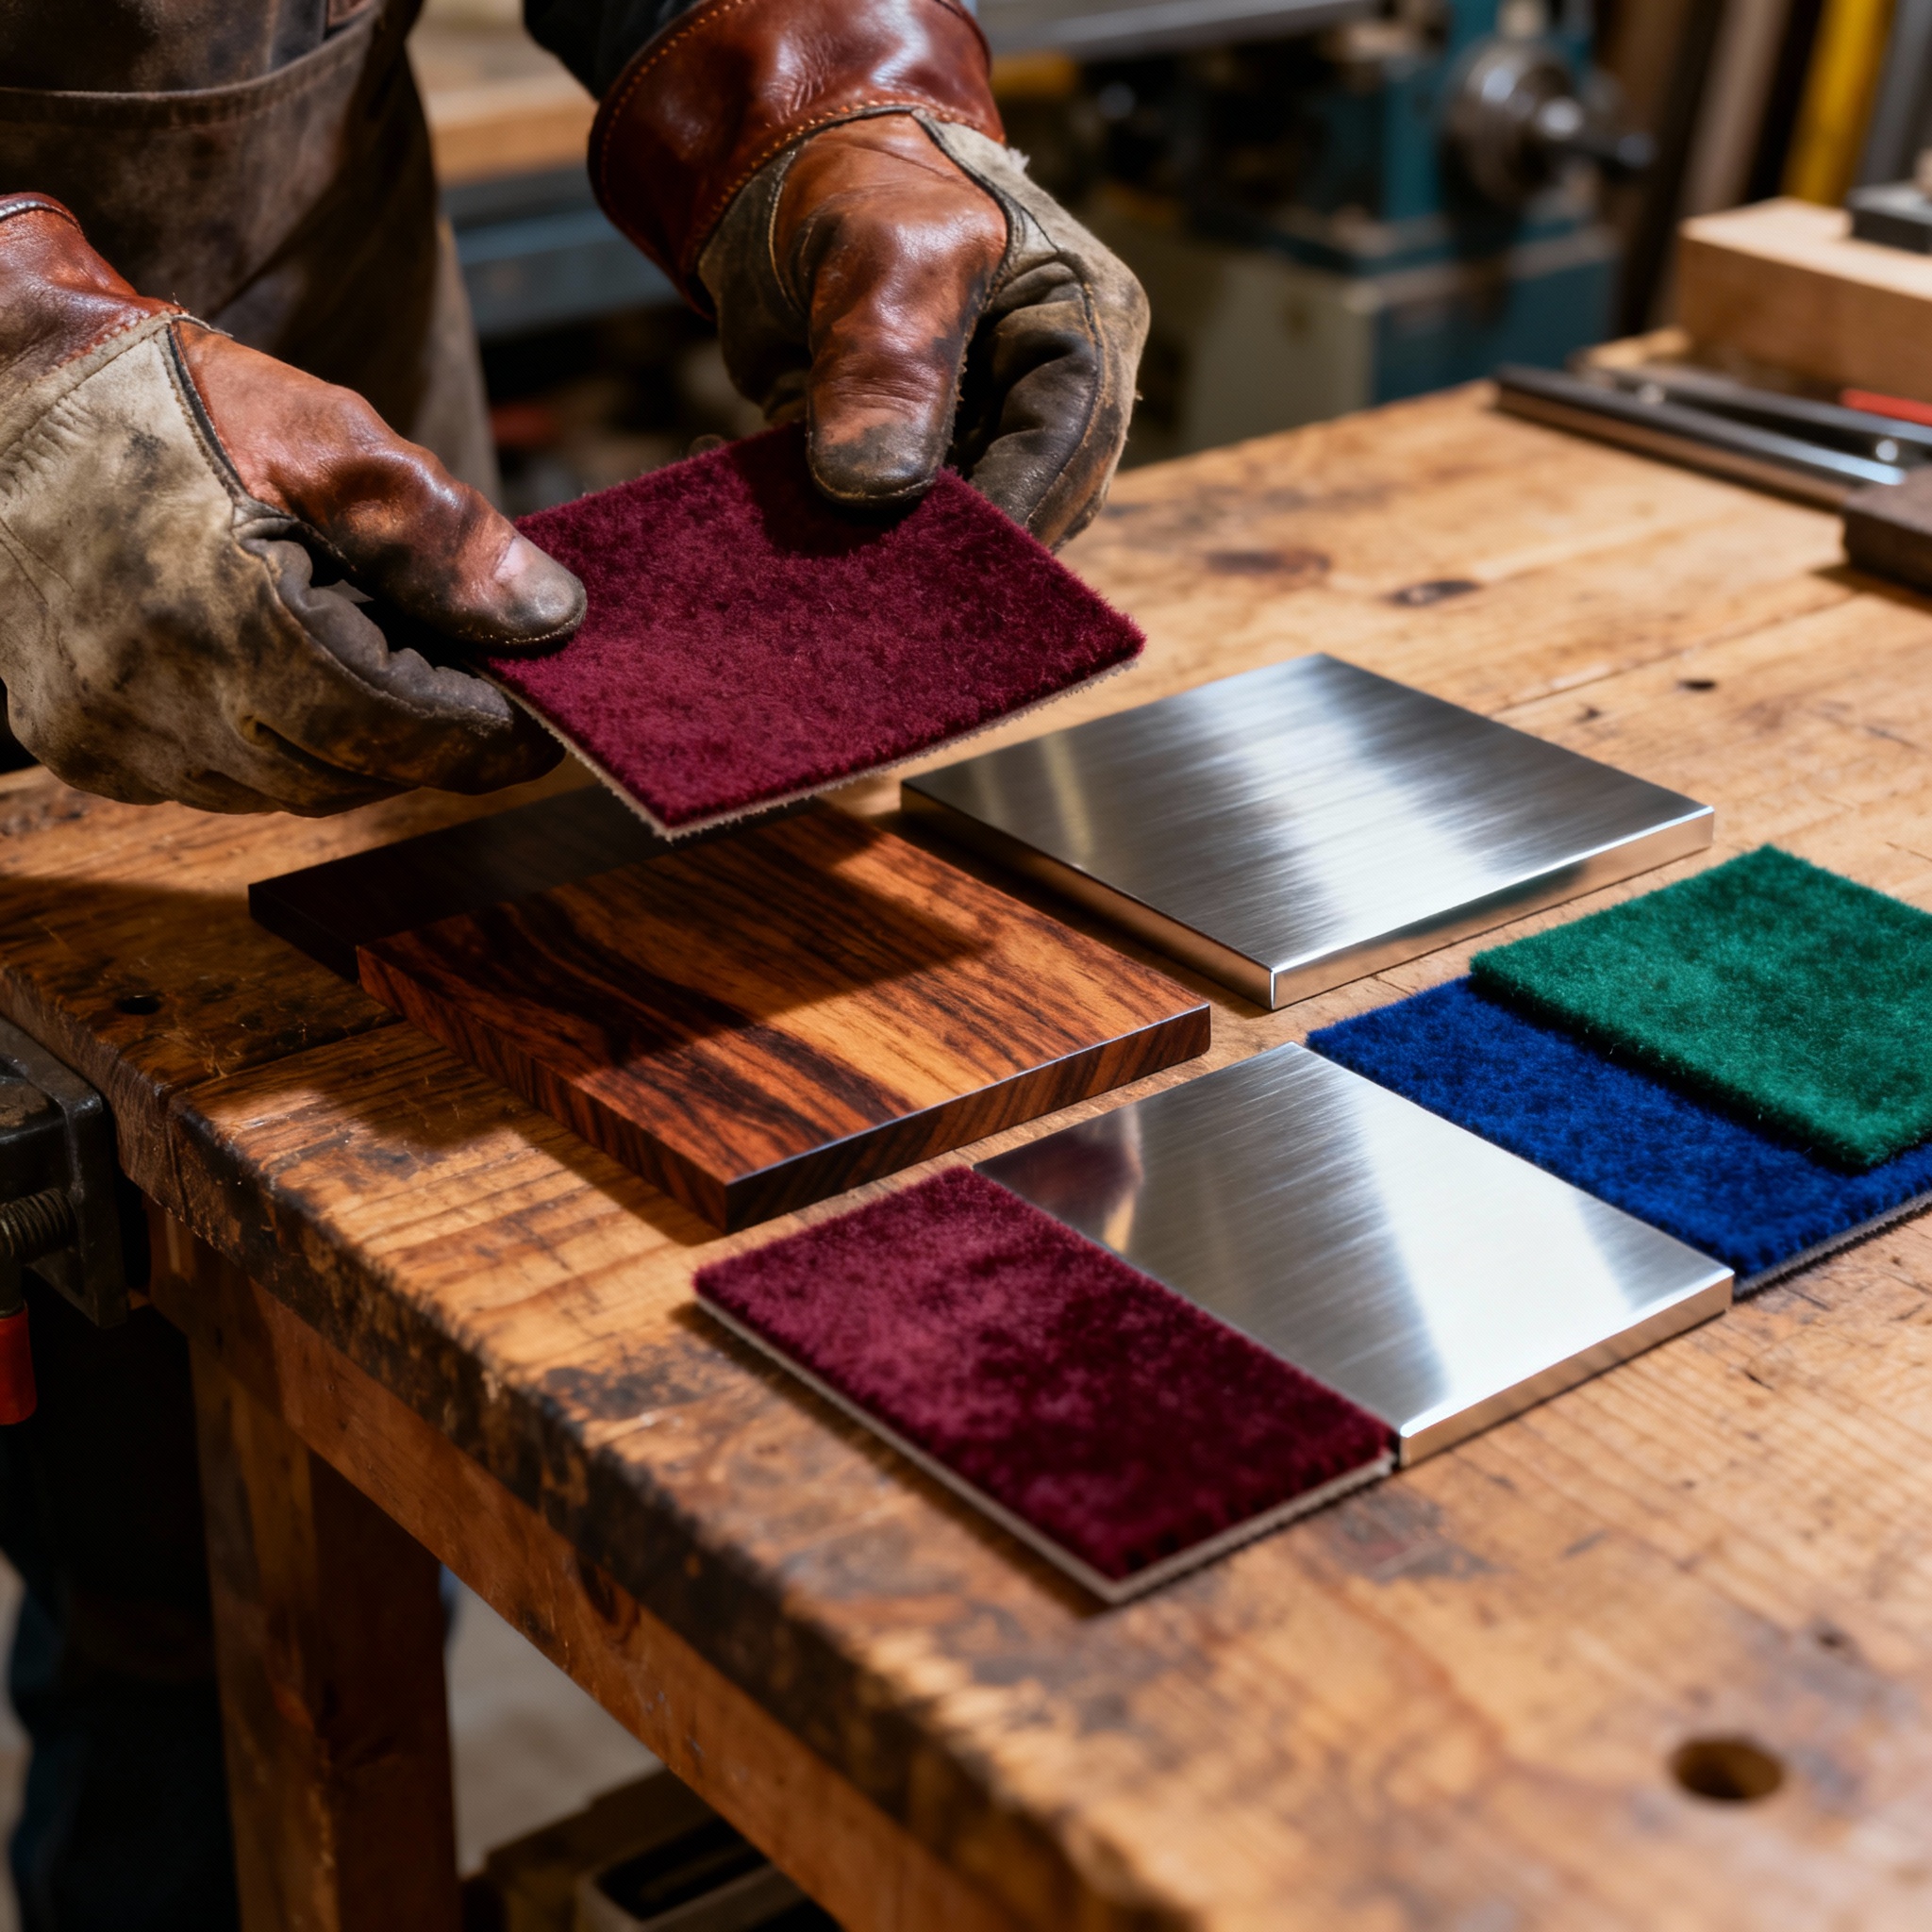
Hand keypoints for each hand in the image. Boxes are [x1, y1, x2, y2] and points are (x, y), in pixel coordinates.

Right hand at [0, 195, 581, 815]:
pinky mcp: (81, 744)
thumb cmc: (173, 398)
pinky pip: (222, 780)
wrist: (7, 388)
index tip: (545, 720)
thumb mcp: (330, 438)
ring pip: (290, 785)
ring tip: (380, 655)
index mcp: (220, 619)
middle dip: (427, 730)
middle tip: (476, 676)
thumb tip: (551, 617)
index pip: (399, 728)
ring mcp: (109, 731)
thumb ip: (445, 537)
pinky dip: (281, 743)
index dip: (487, 733)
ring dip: (356, 741)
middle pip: (353, 768)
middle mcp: (153, 698)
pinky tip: (293, 674)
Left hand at [702, 115, 1147, 549]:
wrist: (781, 178)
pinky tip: (720, 475)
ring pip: (939, 529)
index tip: (940, 562)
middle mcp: (1035, 402)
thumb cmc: (864, 183)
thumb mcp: (882, 252)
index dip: (1015, 509)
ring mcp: (968, 444)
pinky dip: (802, 517)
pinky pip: (864, 524)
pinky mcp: (896, 475)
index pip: (1070, 440)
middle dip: (936, 543)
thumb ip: (884, 366)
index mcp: (1078, 330)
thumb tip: (874, 492)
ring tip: (776, 516)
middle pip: (1016, 502)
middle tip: (849, 563)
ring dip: (860, 539)